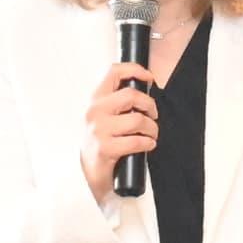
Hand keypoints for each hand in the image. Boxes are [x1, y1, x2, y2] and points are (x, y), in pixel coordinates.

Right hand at [80, 62, 158, 182]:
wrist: (90, 172)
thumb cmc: (101, 142)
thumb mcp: (105, 116)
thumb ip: (118, 101)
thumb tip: (144, 88)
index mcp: (95, 100)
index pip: (114, 72)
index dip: (135, 69)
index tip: (149, 77)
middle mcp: (94, 112)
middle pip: (131, 95)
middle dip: (150, 105)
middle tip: (153, 115)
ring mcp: (98, 130)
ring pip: (137, 120)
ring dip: (151, 129)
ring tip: (151, 134)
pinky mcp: (105, 149)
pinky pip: (136, 141)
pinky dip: (148, 143)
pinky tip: (147, 145)